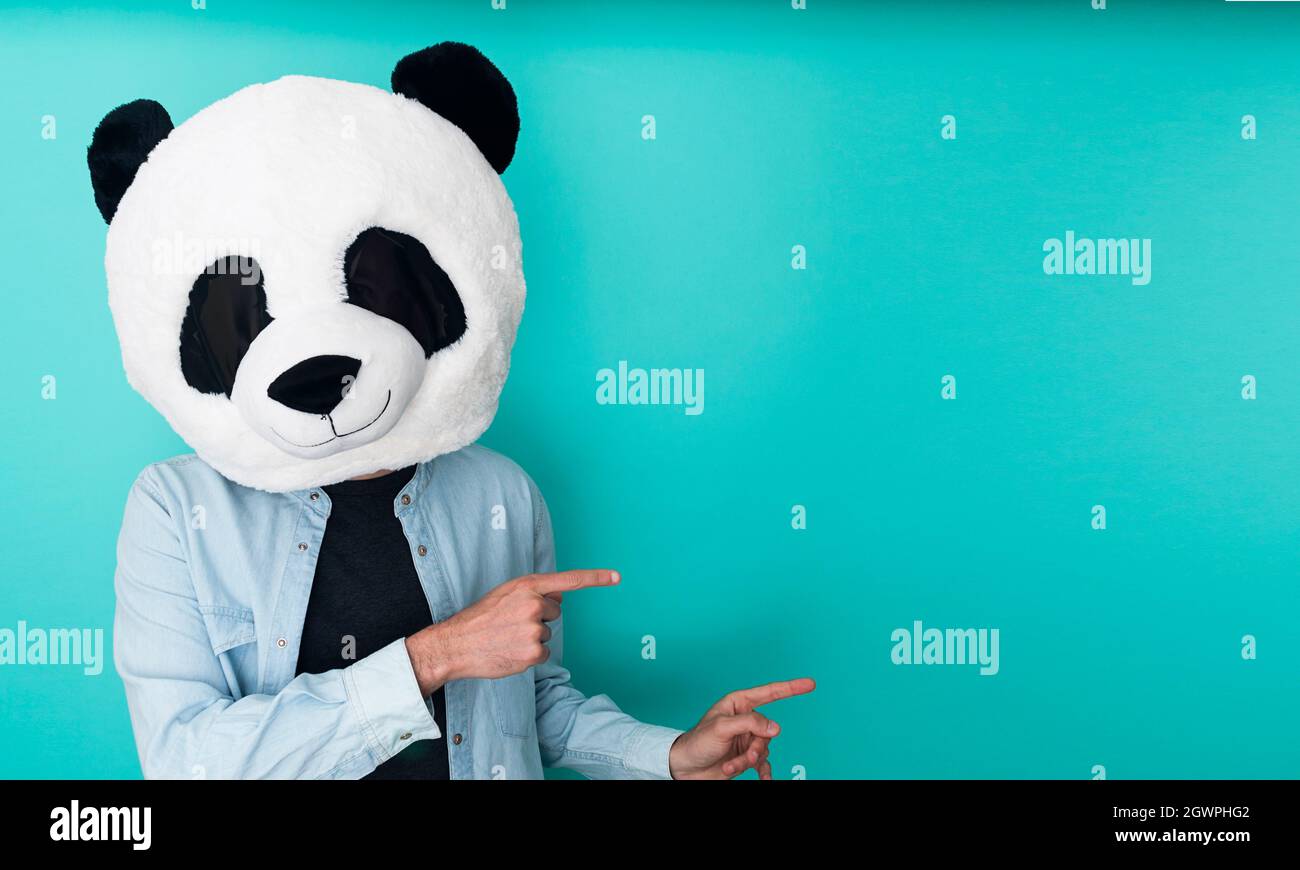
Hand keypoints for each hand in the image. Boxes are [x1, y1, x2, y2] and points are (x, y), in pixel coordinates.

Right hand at [406, 569, 619, 692]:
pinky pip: (543, 653)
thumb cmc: (480, 618)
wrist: (457, 644)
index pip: (568, 581)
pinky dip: (530, 655)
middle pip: (555, 612)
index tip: (616, 577)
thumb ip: (532, 593)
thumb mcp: (505, 594)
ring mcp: (535, 629)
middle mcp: (534, 604)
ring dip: (532, 638)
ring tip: (506, 637)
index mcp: (527, 586)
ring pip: (547, 634)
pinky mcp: (533, 652)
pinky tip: (510, 651)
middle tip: (511, 623)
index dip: (595, 578)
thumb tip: (557, 599)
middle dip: (539, 618)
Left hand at [669, 678, 815, 779]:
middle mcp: (745, 720)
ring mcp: (747, 739)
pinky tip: (764, 779)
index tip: (810, 684)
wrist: (686, 768)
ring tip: (729, 767)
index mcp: (738, 704)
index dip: (791, 687)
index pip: (770, 692)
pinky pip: (764, 764)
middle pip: (768, 730)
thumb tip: (775, 727)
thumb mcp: (721, 728)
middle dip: (756, 746)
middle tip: (743, 755)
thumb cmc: (697, 742)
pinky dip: (764, 772)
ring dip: (748, 761)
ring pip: (764, 749)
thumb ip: (750, 723)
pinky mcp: (747, 757)